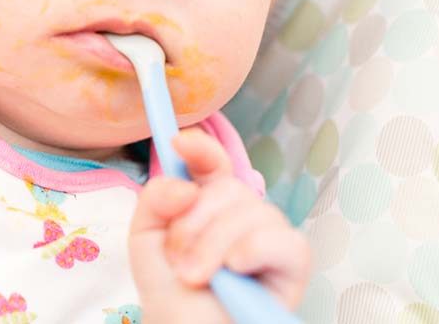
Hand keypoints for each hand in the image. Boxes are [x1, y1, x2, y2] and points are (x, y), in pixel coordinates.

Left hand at [129, 128, 309, 322]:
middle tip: (178, 260)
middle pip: (229, 187)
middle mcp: (242, 216)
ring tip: (196, 276)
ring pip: (254, 211)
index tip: (179, 145)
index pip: (213, 164)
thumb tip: (186, 186)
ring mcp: (269, 240)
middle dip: (194, 221)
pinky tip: (235, 268)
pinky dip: (254, 249)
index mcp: (207, 204)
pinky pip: (287, 241)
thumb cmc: (170, 294)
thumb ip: (155, 200)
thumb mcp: (145, 239)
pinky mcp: (293, 268)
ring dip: (214, 244)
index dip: (202, 149)